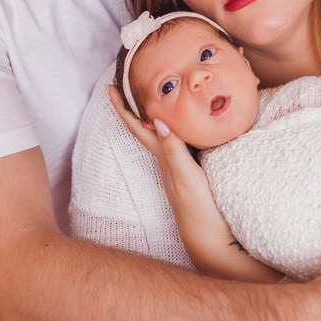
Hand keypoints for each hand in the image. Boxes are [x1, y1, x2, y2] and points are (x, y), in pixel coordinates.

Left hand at [106, 86, 278, 281]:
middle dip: (136, 104)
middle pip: (146, 127)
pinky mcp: (192, 173)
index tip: (109, 86)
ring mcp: (178, 168)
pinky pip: (178, 142)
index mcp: (164, 158)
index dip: (123, 107)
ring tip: (154, 96)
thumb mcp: (186, 176)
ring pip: (162, 134)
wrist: (212, 239)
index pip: (138, 127)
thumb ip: (173, 150)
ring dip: (155, 115)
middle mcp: (167, 161)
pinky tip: (185, 126)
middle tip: (128, 81)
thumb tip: (157, 120)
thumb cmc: (199, 209)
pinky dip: (177, 128)